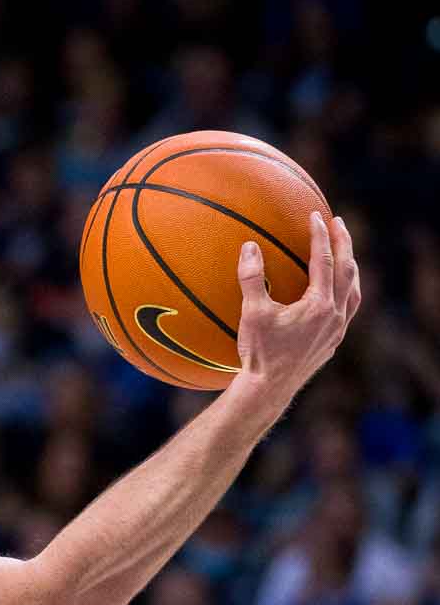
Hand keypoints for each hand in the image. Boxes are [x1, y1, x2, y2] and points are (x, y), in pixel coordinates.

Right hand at [235, 213, 360, 398]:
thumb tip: (250, 247)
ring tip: (344, 253)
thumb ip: (252, 278)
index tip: (315, 216)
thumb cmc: (259, 352)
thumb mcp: (252, 313)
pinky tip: (336, 291)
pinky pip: (349, 308)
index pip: (324, 261)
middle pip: (348, 270)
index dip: (320, 236)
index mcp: (319, 304)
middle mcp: (335, 314)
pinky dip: (346, 290)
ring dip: (350, 267)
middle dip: (344, 244)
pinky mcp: (333, 341)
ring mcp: (337, 329)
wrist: (270, 388)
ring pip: (354, 289)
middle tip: (338, 223)